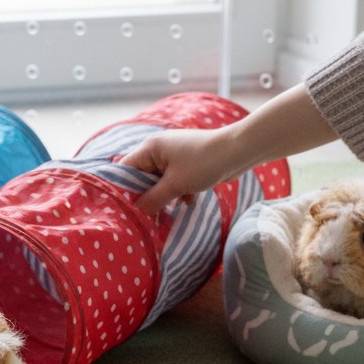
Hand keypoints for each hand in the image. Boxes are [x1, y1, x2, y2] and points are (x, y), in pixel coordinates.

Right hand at [121, 84, 337, 216]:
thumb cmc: (204, 163)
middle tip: (147, 215)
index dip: (124, 188)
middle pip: (142, 176)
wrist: (239, 151)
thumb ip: (153, 199)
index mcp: (151, 148)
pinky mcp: (188, 163)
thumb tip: (139, 210)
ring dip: (164, 196)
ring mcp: (174, 156)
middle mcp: (159, 149)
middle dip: (146, 195)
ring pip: (159, 181)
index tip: (127, 208)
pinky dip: (178, 192)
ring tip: (166, 212)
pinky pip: (174, 180)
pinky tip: (187, 202)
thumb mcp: (175, 185)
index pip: (126, 168)